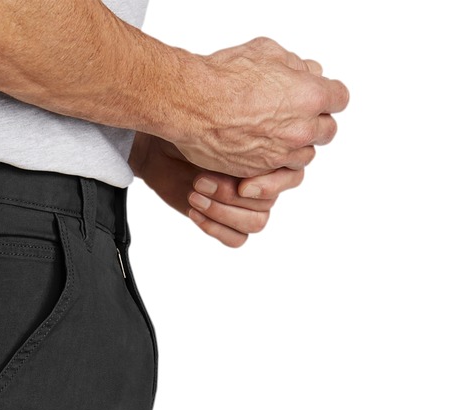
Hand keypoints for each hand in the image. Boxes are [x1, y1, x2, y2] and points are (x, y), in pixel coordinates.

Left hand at [130, 133, 301, 248]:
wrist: (163, 148)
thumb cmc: (191, 126)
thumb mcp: (216, 123)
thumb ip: (243, 130)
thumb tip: (268, 126)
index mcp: (271, 156)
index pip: (293, 177)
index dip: (270, 185)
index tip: (242, 185)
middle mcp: (264, 181)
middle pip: (267, 204)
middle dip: (229, 195)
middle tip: (198, 181)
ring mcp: (247, 205)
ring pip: (255, 223)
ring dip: (222, 213)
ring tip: (194, 196)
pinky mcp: (228, 223)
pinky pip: (237, 239)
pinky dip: (215, 229)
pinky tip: (194, 211)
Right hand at [170, 37, 348, 177]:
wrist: (192, 105)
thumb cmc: (224, 77)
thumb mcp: (266, 52)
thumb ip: (293, 65)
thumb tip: (306, 71)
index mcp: (310, 96)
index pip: (339, 98)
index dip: (330, 95)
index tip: (322, 95)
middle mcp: (300, 130)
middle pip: (327, 131)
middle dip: (316, 122)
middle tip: (299, 115)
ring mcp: (280, 155)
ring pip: (304, 156)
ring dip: (296, 145)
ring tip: (277, 134)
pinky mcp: (259, 172)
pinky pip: (277, 172)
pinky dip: (273, 163)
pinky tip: (259, 147)